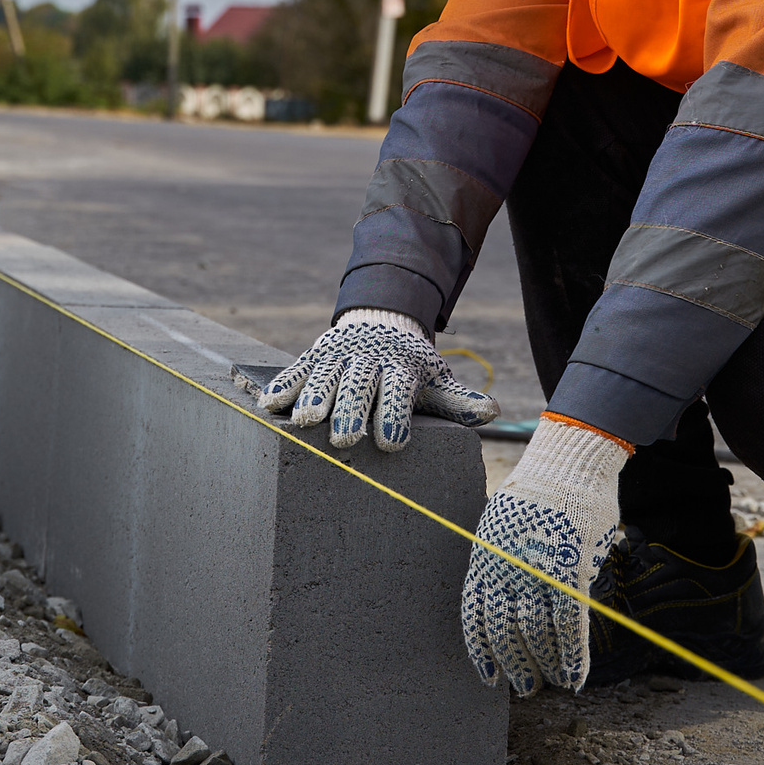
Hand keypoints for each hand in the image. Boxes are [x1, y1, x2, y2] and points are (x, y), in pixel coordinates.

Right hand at [257, 309, 498, 450]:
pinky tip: (270, 405)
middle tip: (346, 437)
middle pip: (359, 386)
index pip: (398, 392)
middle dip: (353, 410)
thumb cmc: (409, 367)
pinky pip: (296, 370)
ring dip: (315, 397)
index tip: (394, 442)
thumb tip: (493, 412)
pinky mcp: (314, 356)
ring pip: (325, 377)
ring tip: (307, 421)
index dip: (395, 415)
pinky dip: (284, 385)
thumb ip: (458, 401)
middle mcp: (368, 362)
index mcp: (400, 369)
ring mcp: (338, 358)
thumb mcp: (435, 380)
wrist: (383, 321)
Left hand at [461, 417, 629, 694]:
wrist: (568, 462)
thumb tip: (515, 601)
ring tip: (551, 682)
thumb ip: (505, 564)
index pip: (475, 614)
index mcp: (485, 556)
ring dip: (545, 664)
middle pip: (505, 630)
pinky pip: (569, 623)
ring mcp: (537, 568)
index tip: (488, 676)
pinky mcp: (570, 568)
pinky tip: (574, 676)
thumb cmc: (540, 494)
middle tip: (525, 686)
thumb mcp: (505, 526)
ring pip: (537, 632)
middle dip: (515, 664)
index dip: (481, 650)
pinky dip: (572, 655)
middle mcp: (506, 566)